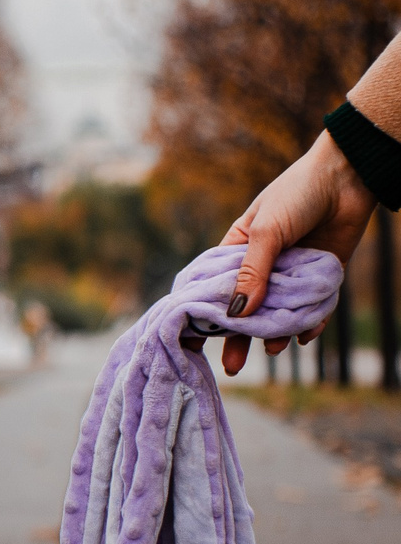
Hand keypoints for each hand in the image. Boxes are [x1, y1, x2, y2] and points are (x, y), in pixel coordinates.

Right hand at [218, 132, 377, 375]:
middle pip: (246, 310)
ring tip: (277, 348)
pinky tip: (306, 335)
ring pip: (280, 313)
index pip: (215, 290)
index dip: (205, 315)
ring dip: (277, 333)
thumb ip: (252, 273)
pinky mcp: (321, 278)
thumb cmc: (296, 194)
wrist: (347, 177)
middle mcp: (262, 268)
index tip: (195, 342)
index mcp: (237, 253)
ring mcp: (292, 275)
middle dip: (238, 338)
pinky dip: (310, 323)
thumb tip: (237, 314)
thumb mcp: (266, 233)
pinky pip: (313, 308)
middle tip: (233, 366)